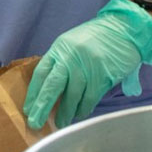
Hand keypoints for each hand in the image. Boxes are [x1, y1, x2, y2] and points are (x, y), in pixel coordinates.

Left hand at [23, 0, 151, 128]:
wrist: (123, 28)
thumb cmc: (96, 38)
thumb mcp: (72, 44)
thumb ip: (61, 62)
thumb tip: (50, 90)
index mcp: (59, 48)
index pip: (41, 73)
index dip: (33, 93)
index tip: (28, 109)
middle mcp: (69, 57)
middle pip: (52, 85)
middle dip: (42, 106)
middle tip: (36, 123)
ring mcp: (86, 66)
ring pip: (71, 95)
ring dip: (65, 112)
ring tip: (61, 123)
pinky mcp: (102, 74)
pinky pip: (89, 97)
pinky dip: (83, 108)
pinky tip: (79, 115)